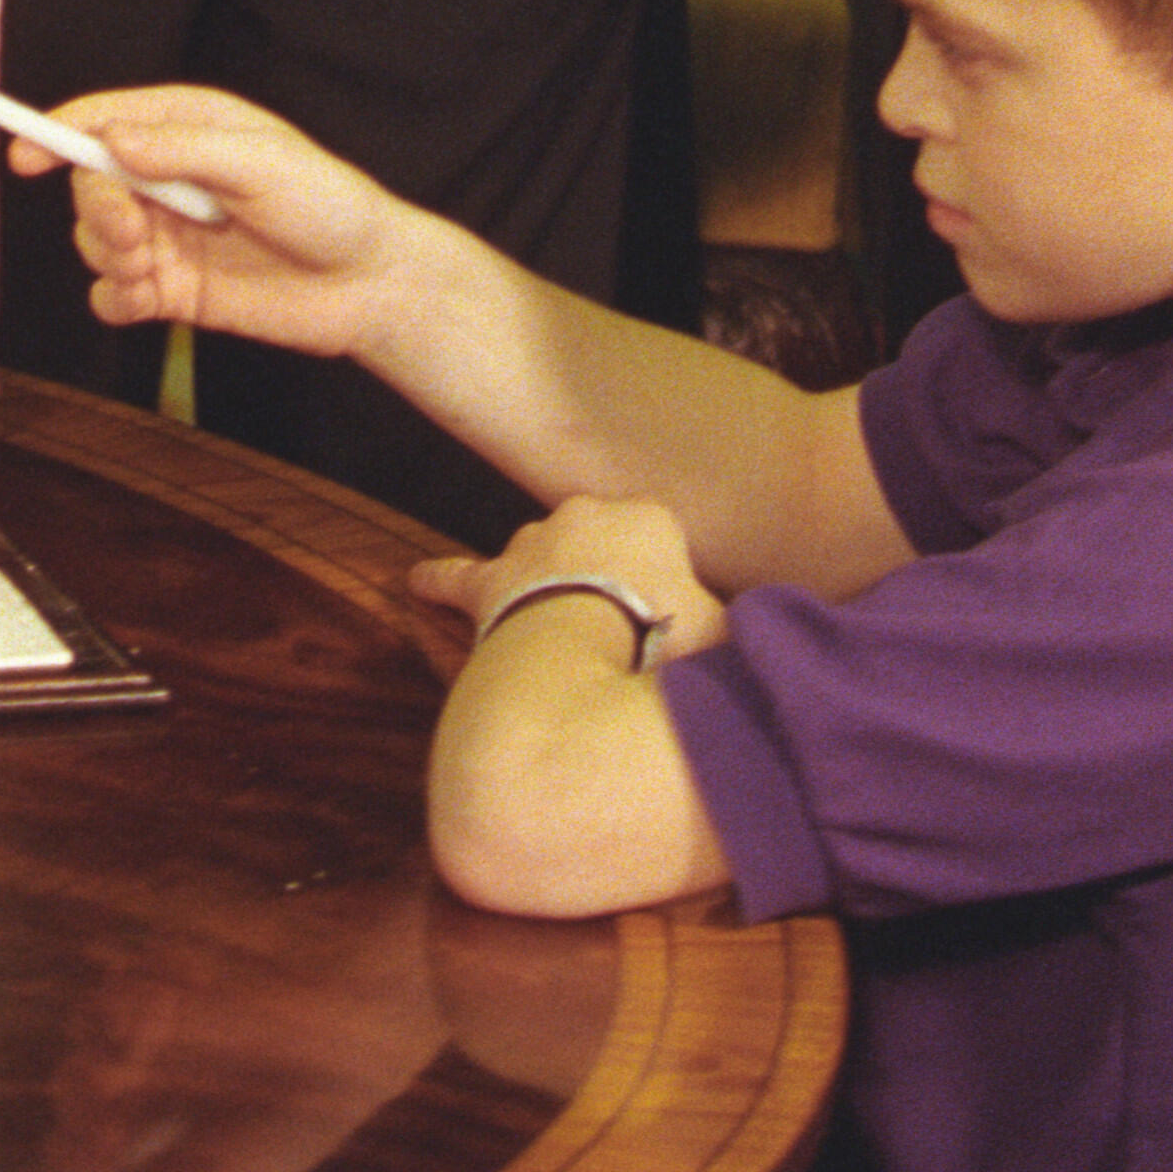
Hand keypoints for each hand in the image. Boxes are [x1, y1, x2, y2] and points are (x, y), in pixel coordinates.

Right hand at [41, 81, 419, 351]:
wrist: (369, 286)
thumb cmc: (328, 205)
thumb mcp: (259, 161)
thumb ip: (182, 150)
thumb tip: (113, 142)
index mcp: (188, 128)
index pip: (104, 120)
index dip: (59, 133)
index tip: (27, 155)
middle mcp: (170, 180)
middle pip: (91, 184)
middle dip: (96, 207)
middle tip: (130, 230)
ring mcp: (170, 236)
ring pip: (95, 240)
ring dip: (105, 255)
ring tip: (147, 268)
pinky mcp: (174, 290)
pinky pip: (113, 295)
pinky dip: (113, 299)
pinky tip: (140, 299)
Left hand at [411, 491, 725, 663]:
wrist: (590, 657)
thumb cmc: (664, 644)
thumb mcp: (725, 634)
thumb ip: (730, 625)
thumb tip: (755, 636)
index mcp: (648, 518)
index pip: (659, 538)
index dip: (664, 584)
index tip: (665, 620)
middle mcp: (584, 514)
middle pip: (597, 544)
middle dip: (604, 580)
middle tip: (618, 631)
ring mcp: (530, 544)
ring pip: (536, 558)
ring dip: (545, 588)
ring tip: (560, 630)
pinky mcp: (487, 582)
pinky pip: (456, 578)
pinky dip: (440, 583)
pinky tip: (416, 585)